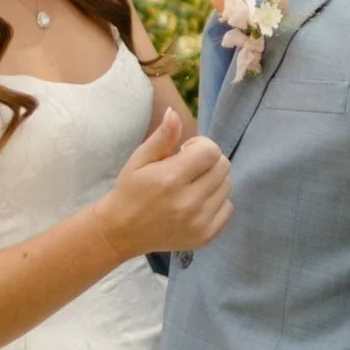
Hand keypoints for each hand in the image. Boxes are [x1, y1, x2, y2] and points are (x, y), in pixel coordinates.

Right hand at [101, 112, 231, 257]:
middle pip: (223, 166)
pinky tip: (197, 202)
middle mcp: (188, 202)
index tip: (185, 152)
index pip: (210, 151)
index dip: (200, 145)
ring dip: (213, 180)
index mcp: (170, 179)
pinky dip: (217, 201)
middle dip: (208, 161)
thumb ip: (162, 137)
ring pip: (227, 186)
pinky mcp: (205, 236)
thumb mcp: (139, 160)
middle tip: (188, 168)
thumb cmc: (129, 191)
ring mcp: (199, 222)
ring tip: (191, 185)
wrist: (121, 232)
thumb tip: (174, 113)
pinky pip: (228, 208)